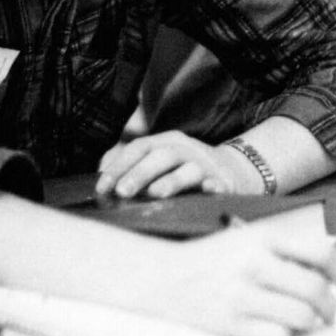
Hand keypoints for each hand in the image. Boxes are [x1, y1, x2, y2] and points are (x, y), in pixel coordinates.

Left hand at [96, 131, 264, 200]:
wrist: (232, 170)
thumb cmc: (185, 169)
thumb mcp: (161, 160)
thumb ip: (133, 166)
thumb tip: (102, 177)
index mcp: (166, 141)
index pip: (139, 148)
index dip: (119, 166)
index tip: (103, 187)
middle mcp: (185, 149)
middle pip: (161, 155)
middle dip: (140, 173)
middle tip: (122, 192)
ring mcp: (205, 165)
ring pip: (188, 170)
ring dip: (171, 181)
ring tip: (155, 194)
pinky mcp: (222, 182)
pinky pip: (216, 184)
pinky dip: (211, 188)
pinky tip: (205, 191)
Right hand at [147, 225, 335, 335]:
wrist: (160, 279)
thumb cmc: (213, 261)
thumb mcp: (247, 240)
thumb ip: (286, 252)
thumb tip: (334, 276)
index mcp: (262, 238)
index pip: (321, 254)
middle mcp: (253, 264)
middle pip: (316, 290)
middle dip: (331, 307)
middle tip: (329, 314)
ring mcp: (241, 296)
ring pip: (302, 317)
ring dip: (312, 324)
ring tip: (306, 323)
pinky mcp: (230, 326)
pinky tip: (276, 330)